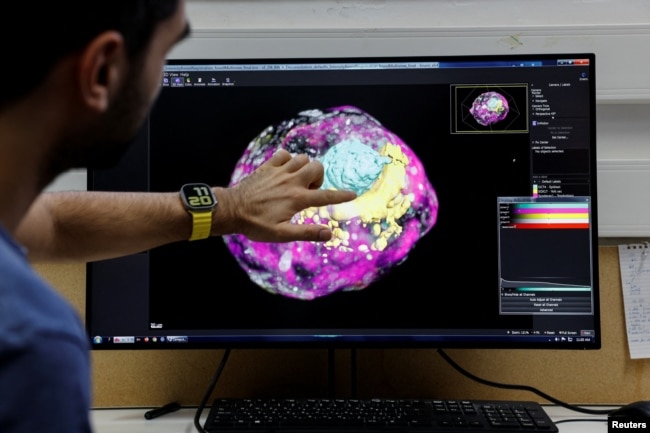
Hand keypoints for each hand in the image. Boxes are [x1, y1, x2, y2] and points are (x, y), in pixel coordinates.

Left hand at [217, 149, 355, 241]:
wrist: (232, 209)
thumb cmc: (256, 224)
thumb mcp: (282, 234)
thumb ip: (307, 233)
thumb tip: (329, 234)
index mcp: (297, 199)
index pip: (326, 196)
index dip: (342, 195)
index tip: (353, 194)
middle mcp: (291, 181)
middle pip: (317, 167)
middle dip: (318, 177)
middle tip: (308, 191)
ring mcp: (279, 171)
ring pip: (302, 158)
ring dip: (304, 168)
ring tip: (297, 181)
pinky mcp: (268, 166)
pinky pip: (284, 154)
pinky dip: (288, 159)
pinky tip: (284, 170)